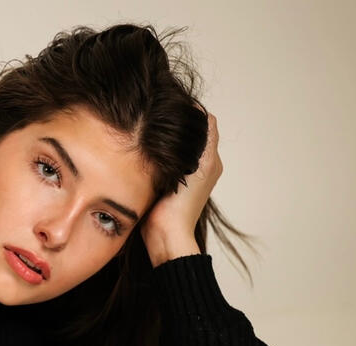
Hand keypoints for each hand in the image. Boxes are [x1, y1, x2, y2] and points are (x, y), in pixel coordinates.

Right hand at [140, 109, 222, 266]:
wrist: (165, 233)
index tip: (173, 103)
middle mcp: (198, 165)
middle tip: (158, 112)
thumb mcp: (201, 166)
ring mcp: (180, 174)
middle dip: (176, 122)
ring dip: (164, 135)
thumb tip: (203, 114)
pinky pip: (162, 156)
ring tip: (150, 126)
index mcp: (211, 160)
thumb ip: (205, 140)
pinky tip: (144, 146)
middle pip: (188, 133)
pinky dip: (156, 148)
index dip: (191, 111)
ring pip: (173, 144)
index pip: (204, 124)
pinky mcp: (164, 182)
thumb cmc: (183, 204)